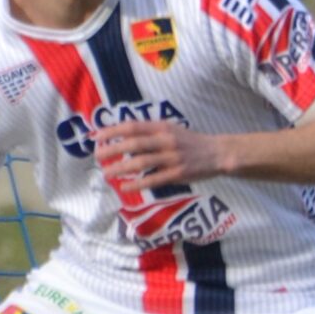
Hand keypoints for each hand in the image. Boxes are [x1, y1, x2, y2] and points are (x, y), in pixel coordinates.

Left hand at [94, 121, 226, 192]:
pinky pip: (154, 179)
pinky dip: (138, 184)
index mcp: (163, 127)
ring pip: (141, 162)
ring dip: (121, 168)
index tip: (96, 137)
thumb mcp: (171, 129)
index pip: (133, 126)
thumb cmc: (190, 142)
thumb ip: (150, 131)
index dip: (113, 131)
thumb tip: (122, 135)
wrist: (218, 153)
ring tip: (106, 173)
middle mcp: (167, 140)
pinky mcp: (178, 174)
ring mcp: (173, 158)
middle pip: (134, 144)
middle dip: (112, 149)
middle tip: (97, 156)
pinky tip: (125, 187)